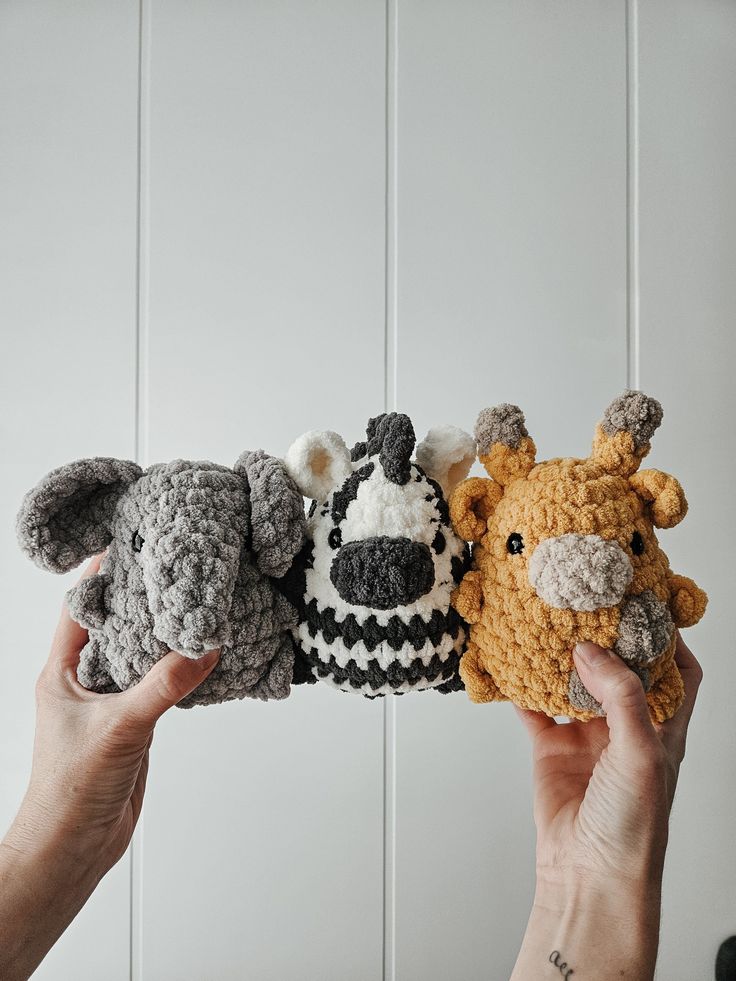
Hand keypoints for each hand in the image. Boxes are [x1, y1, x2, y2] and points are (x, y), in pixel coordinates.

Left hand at [0, 553, 219, 980]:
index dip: (103, 573)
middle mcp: (85, 679)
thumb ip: (162, 686)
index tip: (135, 543)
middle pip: (115, 623)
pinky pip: (160, 684)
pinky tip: (205, 658)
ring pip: (141, 653)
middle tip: (179, 570)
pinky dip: (181, 669)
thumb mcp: (119, 728)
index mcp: (62, 670)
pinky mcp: (134, 723)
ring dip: (166, 635)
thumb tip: (203, 648)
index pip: (80, 606)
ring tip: (198, 607)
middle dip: (144, 599)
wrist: (73, 847)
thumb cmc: (69, 792)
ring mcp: (111, 701)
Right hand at [511, 632, 701, 980]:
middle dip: (604, 639)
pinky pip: (537, 709)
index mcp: (664, 729)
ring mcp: (588, 738)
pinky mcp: (552, 749)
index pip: (676, 674)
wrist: (589, 875)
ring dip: (562, 659)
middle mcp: (627, 728)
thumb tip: (592, 650)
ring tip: (549, 624)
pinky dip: (524, 688)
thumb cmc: (634, 829)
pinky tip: (514, 665)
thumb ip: (622, 697)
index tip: (645, 605)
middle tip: (586, 604)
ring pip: (575, 684)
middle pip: (620, 671)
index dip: (666, 640)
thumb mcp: (641, 753)